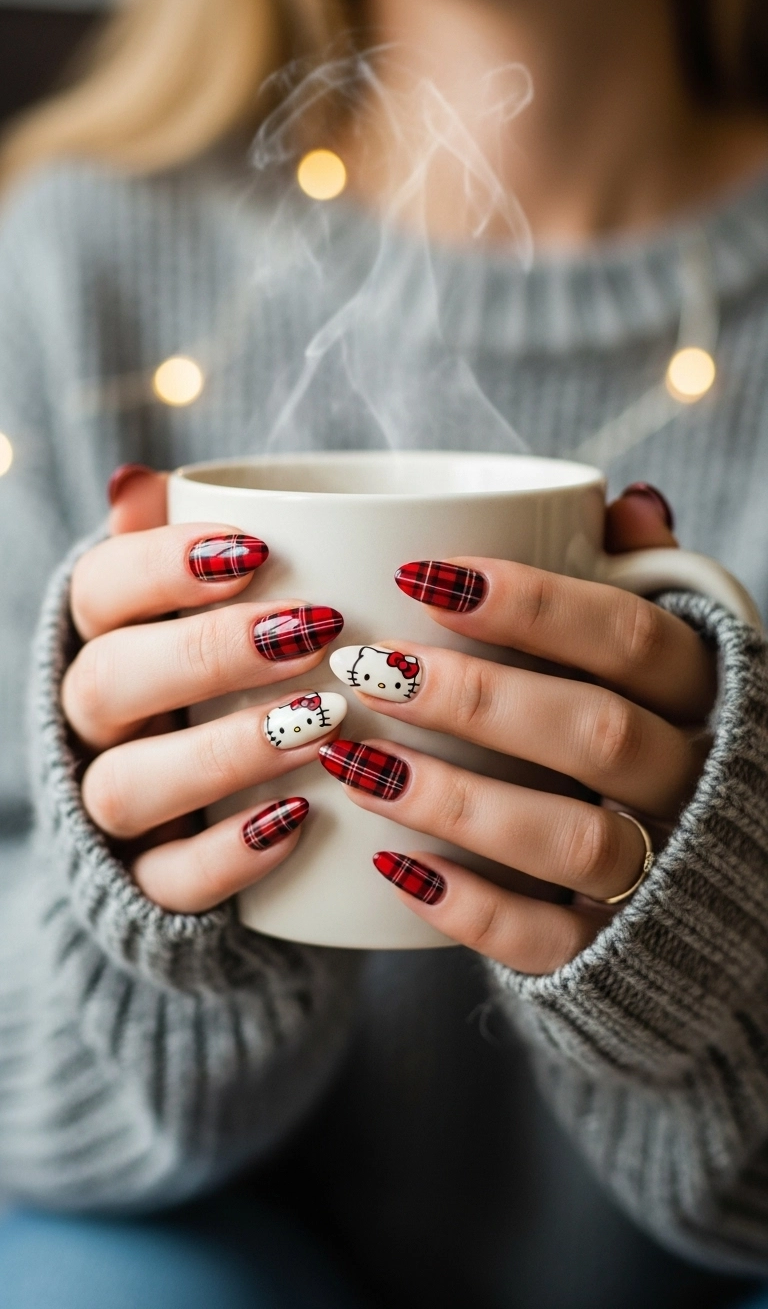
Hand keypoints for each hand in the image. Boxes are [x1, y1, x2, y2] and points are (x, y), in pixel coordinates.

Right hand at [61, 466, 345, 912]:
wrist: (190, 813)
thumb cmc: (212, 679)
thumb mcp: (196, 612)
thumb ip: (175, 548)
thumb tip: (134, 479)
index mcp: (103, 641)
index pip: (99, 591)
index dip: (164, 566)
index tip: (255, 549)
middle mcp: (93, 724)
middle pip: (109, 682)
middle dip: (208, 654)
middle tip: (309, 631)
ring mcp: (111, 807)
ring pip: (128, 785)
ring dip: (225, 753)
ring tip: (321, 724)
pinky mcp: (144, 883)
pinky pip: (168, 879)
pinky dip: (230, 855)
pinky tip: (300, 820)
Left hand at [321, 485, 717, 973]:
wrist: (709, 888)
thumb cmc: (654, 732)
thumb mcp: (661, 654)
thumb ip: (641, 580)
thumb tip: (626, 504)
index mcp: (700, 693)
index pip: (632, 637)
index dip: (535, 605)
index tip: (425, 576)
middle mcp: (690, 778)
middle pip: (599, 734)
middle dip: (477, 699)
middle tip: (371, 668)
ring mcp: (660, 871)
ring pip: (576, 840)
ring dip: (459, 801)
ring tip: (358, 768)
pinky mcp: (616, 950)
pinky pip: (552, 939)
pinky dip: (474, 910)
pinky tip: (393, 869)